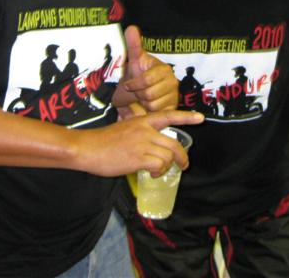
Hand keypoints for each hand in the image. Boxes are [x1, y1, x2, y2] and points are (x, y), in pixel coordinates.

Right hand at [74, 109, 203, 177]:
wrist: (87, 148)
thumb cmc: (103, 141)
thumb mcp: (125, 128)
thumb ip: (140, 133)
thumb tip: (151, 146)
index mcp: (142, 120)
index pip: (169, 115)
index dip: (187, 117)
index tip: (201, 118)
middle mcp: (145, 130)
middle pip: (174, 144)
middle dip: (183, 157)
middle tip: (184, 165)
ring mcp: (143, 143)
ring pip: (168, 156)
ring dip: (167, 167)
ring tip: (159, 171)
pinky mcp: (138, 158)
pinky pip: (160, 165)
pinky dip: (159, 172)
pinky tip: (151, 173)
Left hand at [115, 25, 178, 111]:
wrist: (138, 95)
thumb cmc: (136, 77)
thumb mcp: (133, 62)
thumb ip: (133, 45)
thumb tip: (131, 27)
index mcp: (162, 68)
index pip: (147, 80)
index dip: (134, 84)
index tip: (128, 85)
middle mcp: (172, 80)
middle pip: (149, 94)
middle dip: (138, 95)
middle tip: (137, 92)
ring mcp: (174, 95)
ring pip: (153, 105)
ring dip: (143, 104)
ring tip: (143, 98)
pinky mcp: (173, 108)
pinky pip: (157, 113)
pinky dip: (149, 112)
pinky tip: (148, 106)